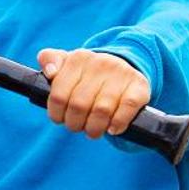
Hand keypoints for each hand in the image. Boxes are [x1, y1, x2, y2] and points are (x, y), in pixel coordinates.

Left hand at [37, 48, 151, 139]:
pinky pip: (126, 109)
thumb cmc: (87, 73)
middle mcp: (100, 63)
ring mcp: (121, 74)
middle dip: (75, 124)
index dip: (56, 114)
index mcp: (78, 58)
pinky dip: (117, 124)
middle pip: (79, 106)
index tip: (60, 118)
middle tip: (77, 126)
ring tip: (93, 130)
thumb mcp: (66, 63)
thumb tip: (50, 72)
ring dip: (94, 128)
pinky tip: (113, 129)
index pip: (58, 95)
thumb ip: (49, 60)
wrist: (124, 67)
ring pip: (101, 110)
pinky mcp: (139, 86)